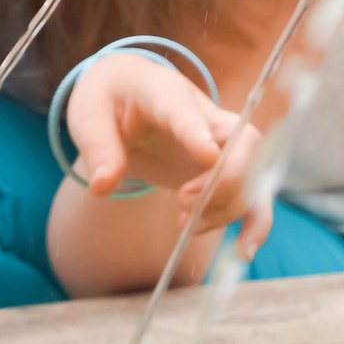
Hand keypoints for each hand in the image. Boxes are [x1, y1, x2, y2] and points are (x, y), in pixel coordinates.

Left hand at [66, 53, 269, 256]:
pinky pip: (252, 193)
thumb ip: (98, 149)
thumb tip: (103, 187)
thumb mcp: (89, 117)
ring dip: (227, 207)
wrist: (126, 93)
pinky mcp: (223, 168)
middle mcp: (205, 115)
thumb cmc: (108, 102)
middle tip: (183, 202)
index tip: (207, 156)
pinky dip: (254, 221)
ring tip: (185, 225)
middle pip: (241, 143)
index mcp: (164, 93)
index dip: (198, 132)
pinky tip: (244, 250)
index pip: (186, 110)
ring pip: (250, 174)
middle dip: (223, 181)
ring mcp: (221, 142)